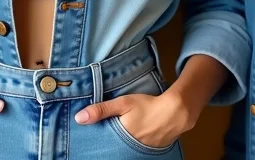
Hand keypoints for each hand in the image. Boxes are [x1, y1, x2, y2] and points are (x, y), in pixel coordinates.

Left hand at [75, 90, 194, 148]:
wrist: (176, 112)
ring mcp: (141, 151)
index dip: (97, 143)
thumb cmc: (147, 106)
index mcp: (121, 137)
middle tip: (105, 138)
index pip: (103, 145)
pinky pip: (137, 150)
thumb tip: (79, 118)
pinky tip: (132, 138)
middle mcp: (130, 148)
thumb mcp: (122, 104)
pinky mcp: (151, 150)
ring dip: (121, 145)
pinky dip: (132, 145)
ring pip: (126, 150)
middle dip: (109, 145)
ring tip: (117, 138)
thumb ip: (101, 110)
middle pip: (114, 149)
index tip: (90, 140)